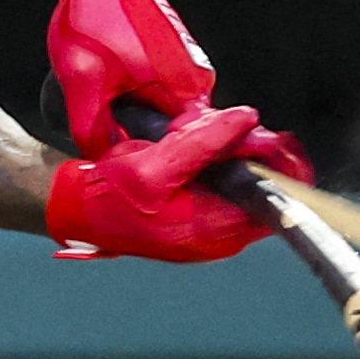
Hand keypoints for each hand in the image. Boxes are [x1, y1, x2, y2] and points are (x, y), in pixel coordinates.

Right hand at [45, 102, 308, 262]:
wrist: (77, 209)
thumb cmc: (108, 194)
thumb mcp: (154, 164)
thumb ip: (203, 143)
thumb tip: (247, 120)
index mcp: (212, 229)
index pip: (272, 200)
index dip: (282, 167)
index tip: (278, 140)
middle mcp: (217, 238)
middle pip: (262, 193)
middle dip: (258, 157)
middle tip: (242, 130)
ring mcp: (208, 232)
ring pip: (245, 189)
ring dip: (237, 158)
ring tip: (216, 136)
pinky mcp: (198, 222)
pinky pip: (226, 191)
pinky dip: (221, 166)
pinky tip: (201, 148)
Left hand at [46, 0, 212, 155]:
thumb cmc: (95, 17)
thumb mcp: (83, 82)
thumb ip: (94, 130)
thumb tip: (103, 163)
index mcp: (187, 91)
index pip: (187, 152)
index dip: (157, 168)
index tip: (132, 180)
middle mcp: (198, 81)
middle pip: (174, 136)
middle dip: (143, 145)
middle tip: (108, 152)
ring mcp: (188, 66)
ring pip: (164, 113)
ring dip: (136, 120)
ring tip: (103, 117)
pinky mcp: (175, 55)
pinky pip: (160, 93)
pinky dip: (137, 100)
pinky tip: (109, 92)